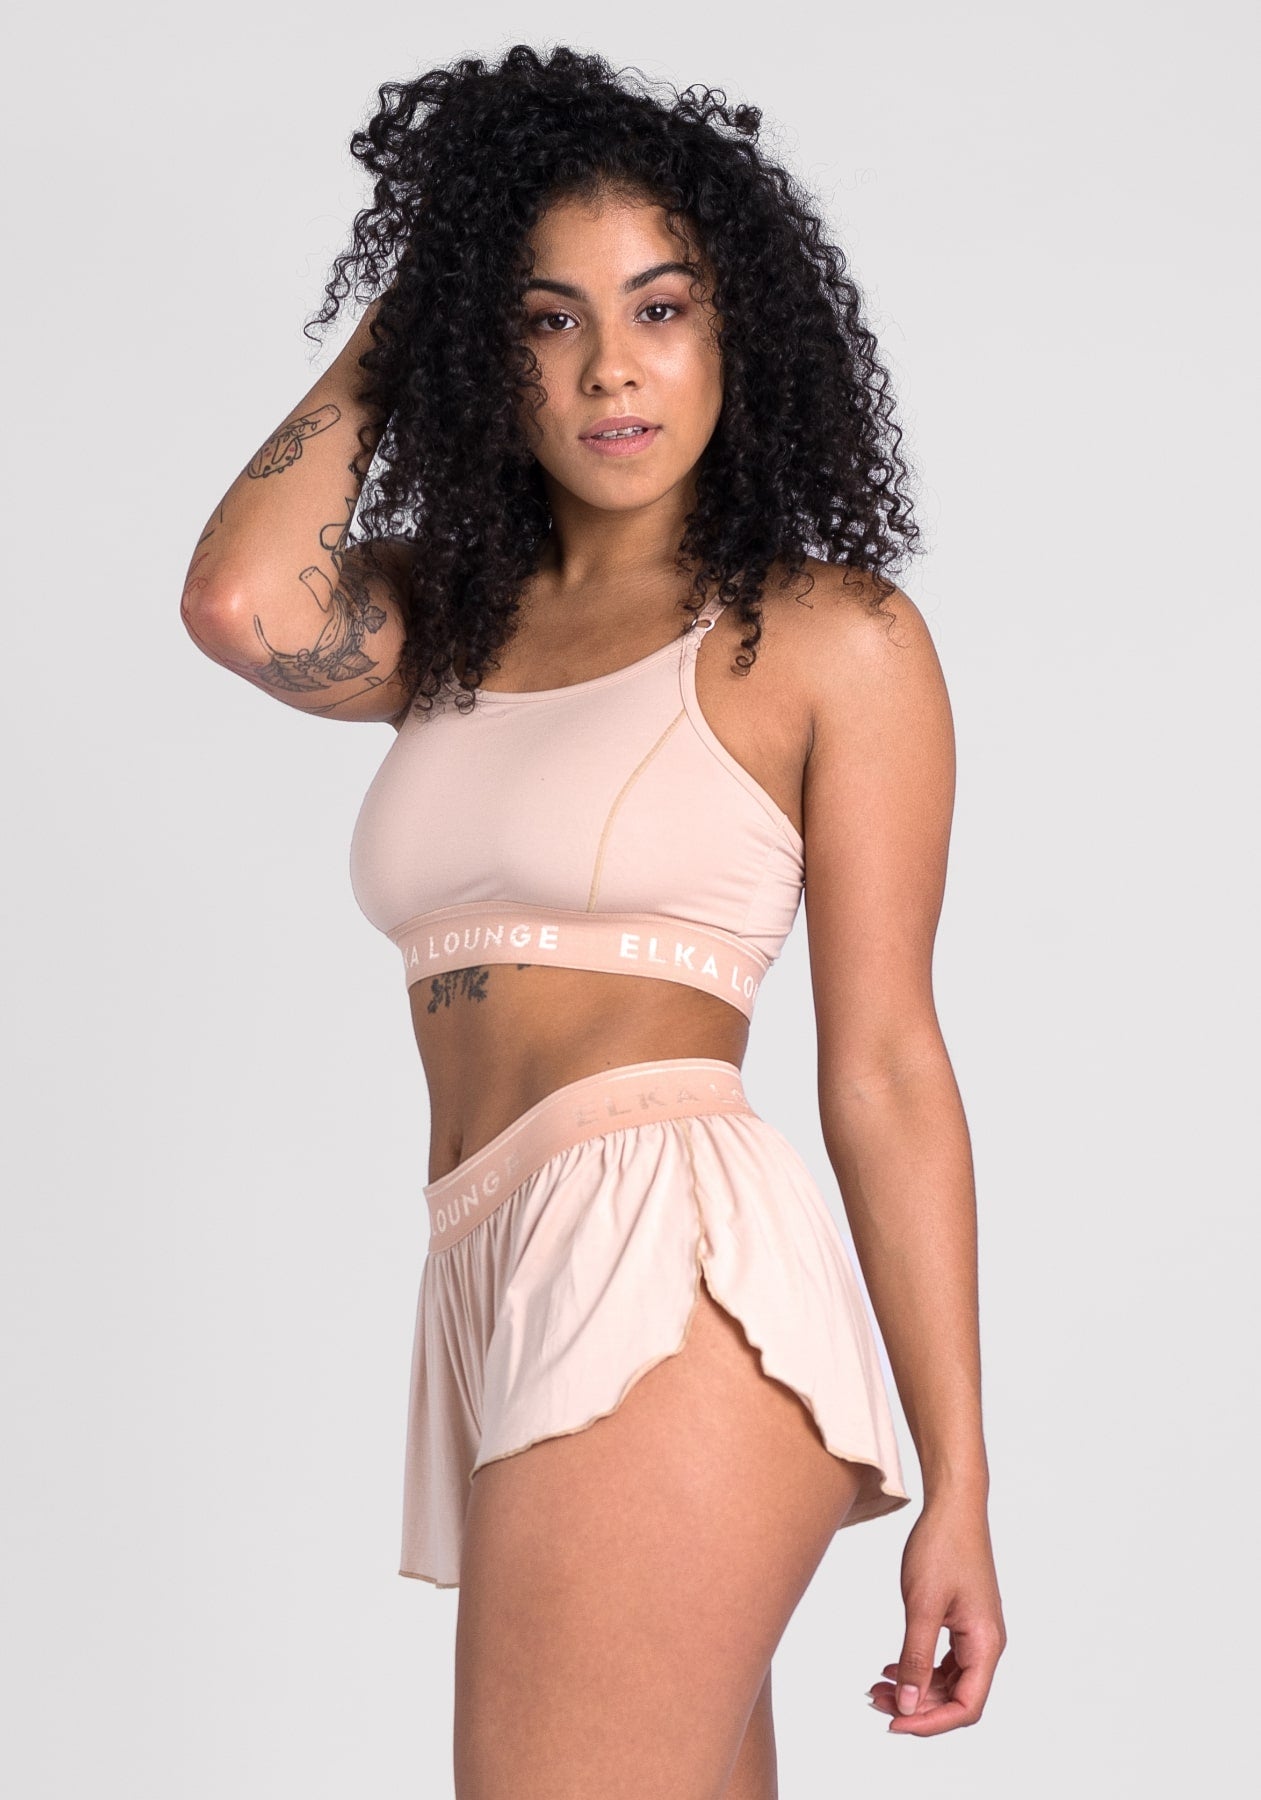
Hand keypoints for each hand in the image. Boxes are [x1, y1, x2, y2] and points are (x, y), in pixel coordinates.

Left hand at [867, 1496, 1005, 1735]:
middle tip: (873, 1701)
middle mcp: (986, 1644)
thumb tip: (908, 1706)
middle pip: (955, 1697)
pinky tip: (890, 1667)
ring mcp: (975, 1632)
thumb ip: (916, 1658)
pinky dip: (917, 1667)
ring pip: (946, 1680)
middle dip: (915, 1706)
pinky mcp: (962, 1620)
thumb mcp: (922, 1605)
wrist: (953, 1505)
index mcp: (985, 1644)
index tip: (893, 1723)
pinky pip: (942, 1659)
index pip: (966, 1707)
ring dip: (914, 1688)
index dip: (930, 1723)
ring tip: (875, 1687)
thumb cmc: (942, 1547)